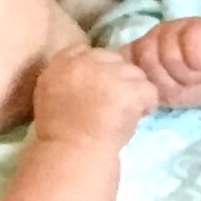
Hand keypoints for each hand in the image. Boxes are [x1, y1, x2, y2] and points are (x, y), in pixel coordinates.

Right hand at [31, 46, 158, 144]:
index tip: (100, 87)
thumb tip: (91, 69)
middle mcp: (87, 61)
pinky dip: (147, 105)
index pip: (87, 51)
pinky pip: (150, 91)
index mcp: (62, 61)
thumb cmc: (58, 130)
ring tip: (125, 112)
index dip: (99, 68)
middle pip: (116, 60)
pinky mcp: (131, 88)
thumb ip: (67, 74)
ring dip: (135, 92)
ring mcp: (111, 73)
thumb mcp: (50, 92)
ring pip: (136, 74)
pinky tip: (135, 118)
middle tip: (115, 102)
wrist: (71, 149)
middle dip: (120, 79)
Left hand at [121, 14, 200, 106]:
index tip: (162, 90)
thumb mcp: (164, 91)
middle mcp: (156, 34)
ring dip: (187, 75)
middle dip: (168, 81)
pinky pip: (191, 48)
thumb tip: (123, 81)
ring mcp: (177, 27)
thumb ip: (142, 82)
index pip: (127, 62)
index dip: (145, 81)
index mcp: (142, 48)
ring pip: (168, 55)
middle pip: (146, 60)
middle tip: (185, 84)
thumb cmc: (197, 86)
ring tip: (200, 76)